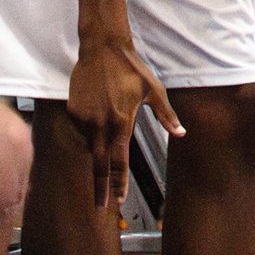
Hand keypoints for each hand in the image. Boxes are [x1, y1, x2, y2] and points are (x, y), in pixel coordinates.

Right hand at [69, 23, 184, 209]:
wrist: (102, 47)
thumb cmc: (131, 67)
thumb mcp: (154, 91)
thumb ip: (166, 115)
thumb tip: (180, 133)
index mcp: (122, 121)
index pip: (119, 162)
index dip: (118, 184)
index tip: (118, 201)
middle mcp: (101, 123)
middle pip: (100, 163)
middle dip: (100, 188)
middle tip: (100, 207)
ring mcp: (85, 117)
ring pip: (90, 144)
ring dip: (96, 152)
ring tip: (104, 133)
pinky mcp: (73, 110)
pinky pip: (81, 128)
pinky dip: (89, 129)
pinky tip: (97, 111)